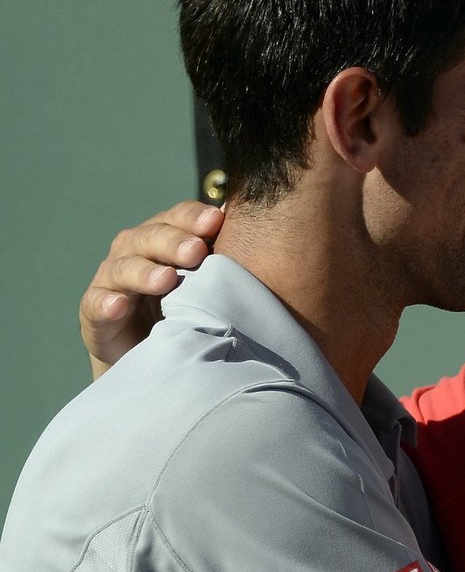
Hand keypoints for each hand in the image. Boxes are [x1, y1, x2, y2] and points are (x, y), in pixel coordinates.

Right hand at [79, 201, 223, 378]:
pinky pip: (96, 304)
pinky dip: (106, 303)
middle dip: (174, 243)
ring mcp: (113, 280)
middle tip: (196, 252)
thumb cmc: (190, 309)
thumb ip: (228, 259)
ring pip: (124, 267)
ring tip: (166, 279)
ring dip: (144, 271)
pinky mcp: (95, 313)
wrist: (156, 354)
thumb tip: (261, 232)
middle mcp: (137, 251)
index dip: (194, 217)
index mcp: (167, 237)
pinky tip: (119, 305)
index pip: (178, 217)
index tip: (217, 221)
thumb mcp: (210, 283)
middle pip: (151, 237)